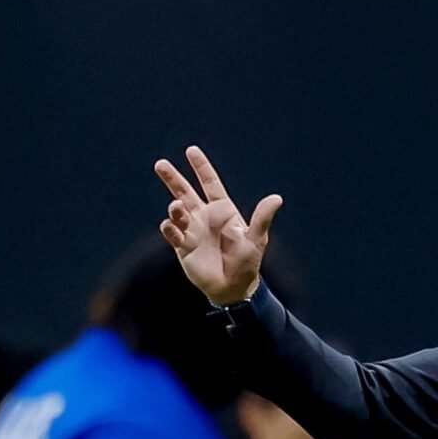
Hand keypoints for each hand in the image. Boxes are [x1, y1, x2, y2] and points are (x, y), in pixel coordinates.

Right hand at [154, 146, 281, 304]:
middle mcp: (204, 218)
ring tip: (177, 207)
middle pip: (185, 193)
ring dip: (175, 208)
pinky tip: (172, 226)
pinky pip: (173, 234)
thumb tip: (277, 198)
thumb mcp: (256, 238)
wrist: (234, 288)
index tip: (191, 151)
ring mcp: (192, 232)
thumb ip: (262, 218)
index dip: (201, 168)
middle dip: (173, 179)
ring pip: (177, 212)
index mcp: (222, 211)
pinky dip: (171, 228)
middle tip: (160, 164)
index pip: (210, 184)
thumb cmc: (247, 262)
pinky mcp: (183, 247)